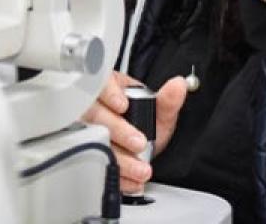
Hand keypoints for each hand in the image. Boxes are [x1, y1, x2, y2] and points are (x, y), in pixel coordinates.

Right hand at [81, 71, 188, 192]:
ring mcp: (87, 132)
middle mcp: (94, 108)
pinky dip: (117, 176)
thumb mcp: (157, 113)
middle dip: (117, 130)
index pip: (102, 84)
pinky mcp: (88, 156)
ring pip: (92, 141)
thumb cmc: (142, 125)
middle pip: (94, 114)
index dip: (109, 94)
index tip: (123, 106)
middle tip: (139, 143)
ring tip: (141, 169)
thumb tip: (178, 86)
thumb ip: (167, 101)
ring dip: (119, 158)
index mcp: (110, 89)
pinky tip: (133, 181)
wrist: (138, 149)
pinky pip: (96, 166)